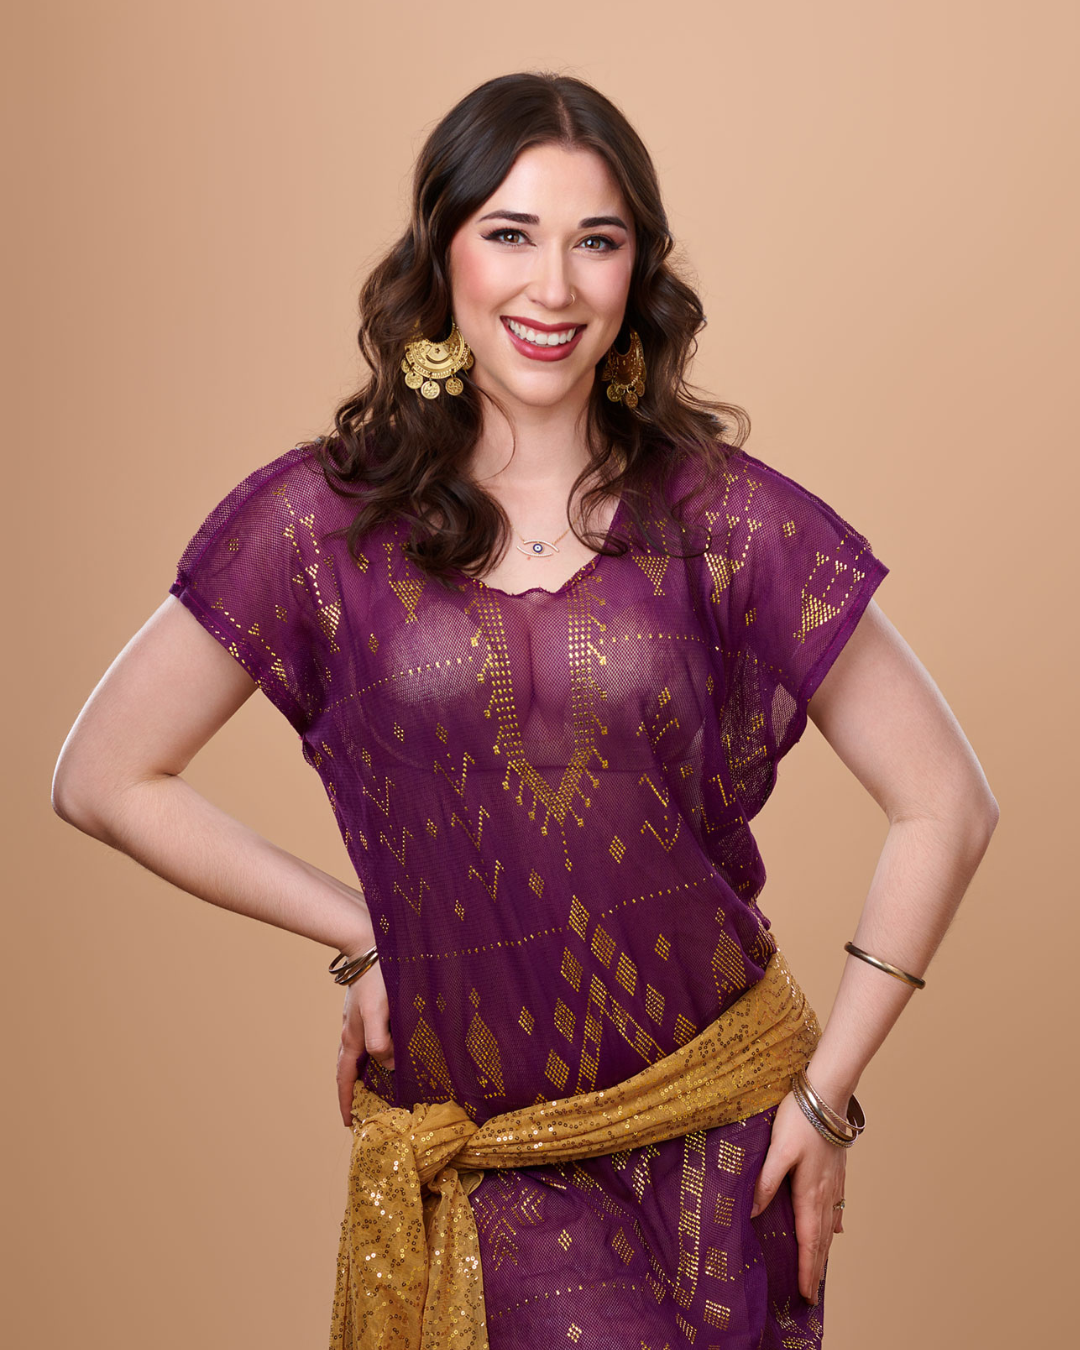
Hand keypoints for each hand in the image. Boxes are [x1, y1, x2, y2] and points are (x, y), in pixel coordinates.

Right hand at [335, 956, 393, 1125]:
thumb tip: (387, 1064)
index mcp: (351, 1037)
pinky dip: (374, 1053)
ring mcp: (358, 1019)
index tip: (348, 1122)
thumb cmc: (375, 978)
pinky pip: (368, 1039)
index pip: (345, 1078)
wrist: (368, 945)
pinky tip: (388, 1051)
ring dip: (364, 1073)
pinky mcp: (367, 1008)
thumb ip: (380, 1040)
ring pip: (359, 1054)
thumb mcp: (377, 1012)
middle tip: (362, 1111)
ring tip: (377, 1088)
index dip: (346, 1101)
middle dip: (353, 1091)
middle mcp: (351, 1031)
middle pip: (349, 1069)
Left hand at [750, 1091, 846, 1303]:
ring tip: (821, 1270)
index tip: (805, 1293)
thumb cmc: (799, 1120)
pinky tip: (836, 1229)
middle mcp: (825, 1193)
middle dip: (816, 1268)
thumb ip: (765, 1181)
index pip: (808, 1240)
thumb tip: (751, 1211)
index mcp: (809, 1192)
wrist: (826, 1095)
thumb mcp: (777, 1150)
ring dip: (824, 1250)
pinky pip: (836, 1206)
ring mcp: (833, 1182)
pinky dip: (834, 1224)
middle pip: (821, 1239)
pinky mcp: (836, 1171)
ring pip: (829, 1225)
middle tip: (812, 1294)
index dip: (806, 1268)